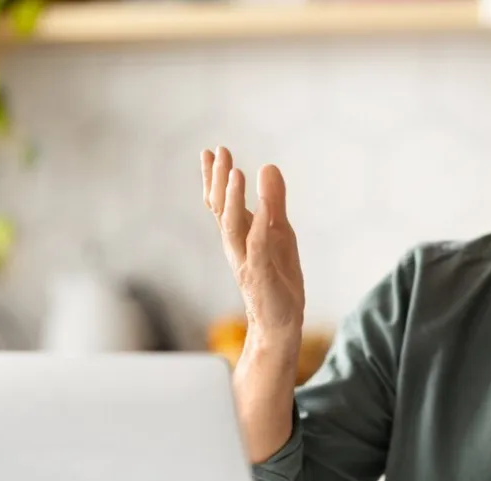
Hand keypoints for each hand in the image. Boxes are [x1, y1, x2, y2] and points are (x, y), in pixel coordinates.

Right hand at [202, 147, 305, 338]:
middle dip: (220, 180)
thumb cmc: (277, 276)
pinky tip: (265, 208)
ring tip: (236, 172)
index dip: (215, 177)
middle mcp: (235, 245)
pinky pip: (258, 248)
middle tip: (219, 151)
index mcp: (238, 233)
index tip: (211, 151)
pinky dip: (260, 227)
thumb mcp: (279, 231)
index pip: (221, 202)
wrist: (279, 321)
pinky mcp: (261, 274)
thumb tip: (267, 166)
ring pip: (232, 226)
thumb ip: (274, 201)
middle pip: (221, 208)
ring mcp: (246, 260)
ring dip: (233, 199)